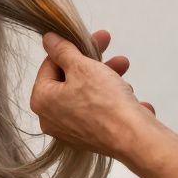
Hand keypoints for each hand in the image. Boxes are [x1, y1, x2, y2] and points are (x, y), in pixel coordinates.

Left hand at [30, 30, 156, 161]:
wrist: (135, 139)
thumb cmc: (105, 101)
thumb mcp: (82, 66)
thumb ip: (63, 50)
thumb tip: (48, 39)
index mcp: (42, 100)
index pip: (50, 65)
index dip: (70, 48)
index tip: (87, 38)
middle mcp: (51, 118)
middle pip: (70, 79)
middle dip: (93, 61)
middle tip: (107, 44)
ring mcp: (72, 130)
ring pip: (88, 93)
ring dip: (107, 77)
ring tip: (124, 66)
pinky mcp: (92, 138)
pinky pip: (101, 111)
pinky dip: (115, 100)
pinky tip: (132, 97)